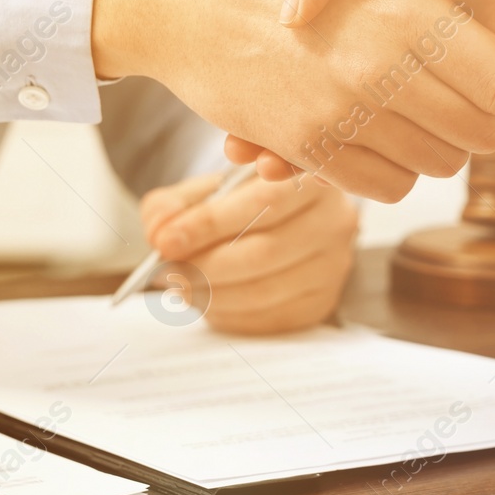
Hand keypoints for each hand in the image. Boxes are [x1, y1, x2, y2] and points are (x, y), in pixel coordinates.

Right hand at [90, 0, 494, 201]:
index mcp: (406, 8)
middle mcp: (378, 68)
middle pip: (481, 131)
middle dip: (491, 116)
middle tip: (479, 92)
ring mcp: (340, 114)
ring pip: (437, 164)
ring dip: (443, 144)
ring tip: (432, 109)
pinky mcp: (306, 148)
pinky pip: (386, 185)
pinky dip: (396, 168)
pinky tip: (388, 132)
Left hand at [139, 170, 357, 334]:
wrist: (284, 224)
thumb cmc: (245, 202)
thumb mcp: (210, 188)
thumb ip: (178, 203)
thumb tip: (160, 232)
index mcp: (312, 177)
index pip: (263, 202)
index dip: (210, 224)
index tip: (167, 241)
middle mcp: (334, 220)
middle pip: (265, 251)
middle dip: (205, 265)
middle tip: (166, 271)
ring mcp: (333, 265)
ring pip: (265, 290)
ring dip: (212, 294)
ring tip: (179, 286)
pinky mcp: (322, 302)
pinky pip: (269, 317)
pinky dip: (229, 314)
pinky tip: (207, 301)